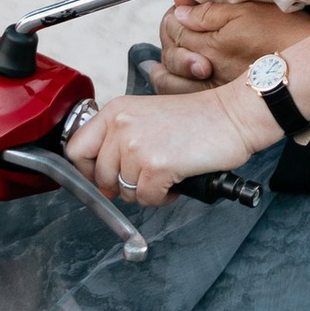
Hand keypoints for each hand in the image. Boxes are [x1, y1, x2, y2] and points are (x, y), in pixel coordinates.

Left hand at [63, 77, 277, 207]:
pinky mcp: (157, 166)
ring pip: (125, 191)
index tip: (106, 176)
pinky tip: (177, 181)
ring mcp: (137, 146)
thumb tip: (103, 179)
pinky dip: (163, 197)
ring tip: (167, 174)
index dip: (89, 170)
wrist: (233, 116)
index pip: (76, 149)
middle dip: (123, 185)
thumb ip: (120, 140)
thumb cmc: (198, 119)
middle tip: (147, 178)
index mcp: (116, 111)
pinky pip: (147, 199)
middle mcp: (121, 126)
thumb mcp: (147, 116)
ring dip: (146, 191)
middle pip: (100, 176)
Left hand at [153, 0, 309, 87]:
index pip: (174, 26)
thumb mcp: (246, 11)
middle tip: (175, 29)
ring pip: (171, 81)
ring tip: (159, 67)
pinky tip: (174, 84)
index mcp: (211, 42)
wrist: (306, 70)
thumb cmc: (284, 37)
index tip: (180, 10)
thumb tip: (180, 2)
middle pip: (170, 52)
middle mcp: (207, 67)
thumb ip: (208, 8)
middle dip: (168, 39)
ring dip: (163, 71)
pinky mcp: (220, 100)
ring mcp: (211, 86)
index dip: (174, 16)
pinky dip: (175, 90)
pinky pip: (185, 99)